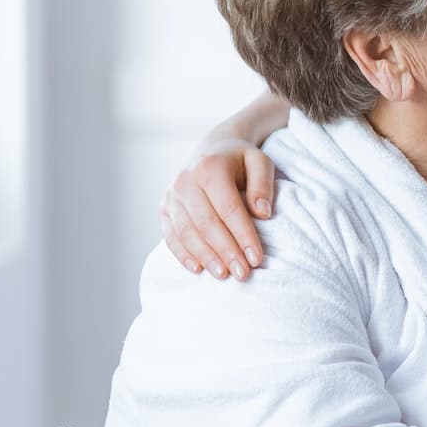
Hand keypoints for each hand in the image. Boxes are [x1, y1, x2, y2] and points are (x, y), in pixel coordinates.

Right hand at [159, 137, 276, 280]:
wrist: (212, 151)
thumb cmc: (241, 161)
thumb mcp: (260, 162)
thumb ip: (263, 185)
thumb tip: (262, 213)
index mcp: (210, 167)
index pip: (229, 208)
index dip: (243, 235)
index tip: (256, 258)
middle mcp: (185, 181)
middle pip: (206, 223)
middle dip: (226, 251)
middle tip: (242, 273)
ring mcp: (171, 196)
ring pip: (186, 232)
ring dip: (205, 256)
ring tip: (224, 275)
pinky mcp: (163, 209)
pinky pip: (170, 235)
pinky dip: (183, 254)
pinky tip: (198, 269)